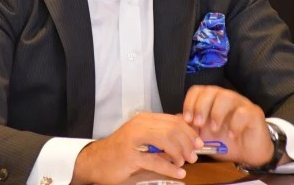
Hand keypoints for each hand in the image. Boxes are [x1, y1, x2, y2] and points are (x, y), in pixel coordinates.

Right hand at [71, 112, 202, 184]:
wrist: (95, 161)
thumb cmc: (120, 151)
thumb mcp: (142, 139)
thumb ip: (160, 135)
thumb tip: (185, 135)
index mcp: (144, 120)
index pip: (173, 120)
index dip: (189, 131)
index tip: (198, 143)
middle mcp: (139, 125)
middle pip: (172, 128)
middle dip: (187, 143)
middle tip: (193, 156)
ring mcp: (134, 139)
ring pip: (166, 140)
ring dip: (180, 153)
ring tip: (184, 163)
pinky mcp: (130, 156)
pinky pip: (156, 161)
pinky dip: (170, 168)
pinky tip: (178, 173)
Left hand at [182, 85, 273, 166]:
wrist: (249, 154)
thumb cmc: (226, 142)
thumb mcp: (204, 137)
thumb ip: (191, 128)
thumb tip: (176, 119)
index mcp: (211, 101)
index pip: (197, 90)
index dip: (189, 102)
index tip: (187, 119)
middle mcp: (225, 98)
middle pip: (210, 90)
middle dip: (200, 107)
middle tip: (198, 124)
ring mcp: (240, 104)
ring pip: (226, 96)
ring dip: (216, 113)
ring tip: (214, 129)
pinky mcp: (254, 113)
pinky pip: (243, 112)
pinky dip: (234, 124)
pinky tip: (232, 135)